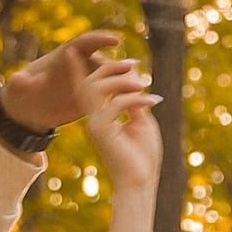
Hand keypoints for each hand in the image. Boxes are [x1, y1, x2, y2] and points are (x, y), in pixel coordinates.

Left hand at [0, 28, 126, 132]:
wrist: (27, 114)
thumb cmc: (19, 98)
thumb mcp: (17, 92)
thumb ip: (20, 83)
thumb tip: (17, 79)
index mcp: (62, 58)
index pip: (82, 44)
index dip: (99, 40)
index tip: (115, 40)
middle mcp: (78, 66)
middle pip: (101, 60)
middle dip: (117, 63)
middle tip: (133, 68)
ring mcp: (87, 81)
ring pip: (110, 77)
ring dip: (124, 80)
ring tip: (140, 86)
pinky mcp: (91, 96)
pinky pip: (109, 94)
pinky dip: (122, 96)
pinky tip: (137, 102)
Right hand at [77, 48, 163, 197]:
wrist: (141, 181)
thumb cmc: (142, 156)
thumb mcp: (142, 122)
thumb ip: (135, 102)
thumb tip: (134, 80)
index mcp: (101, 117)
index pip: (88, 88)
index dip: (80, 69)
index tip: (78, 50)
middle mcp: (94, 119)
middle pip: (91, 82)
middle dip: (111, 68)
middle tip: (134, 64)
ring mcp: (95, 124)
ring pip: (98, 89)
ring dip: (122, 81)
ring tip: (144, 84)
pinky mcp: (101, 131)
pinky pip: (115, 104)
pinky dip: (135, 99)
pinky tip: (154, 101)